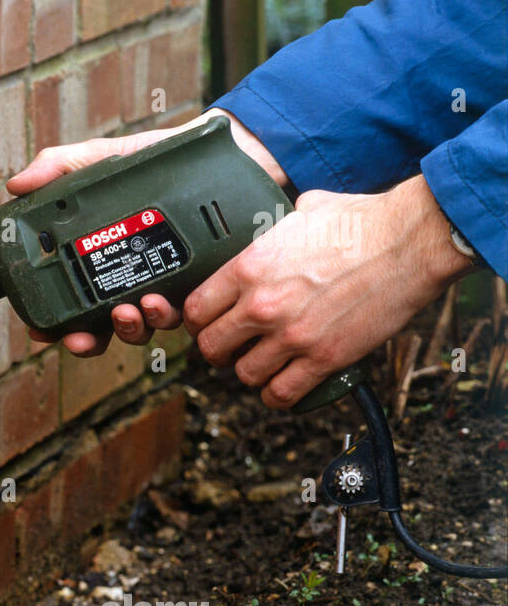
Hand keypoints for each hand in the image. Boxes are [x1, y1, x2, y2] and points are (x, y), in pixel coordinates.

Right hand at [5, 109, 286, 355]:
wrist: (216, 152)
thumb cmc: (156, 157)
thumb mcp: (103, 158)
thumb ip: (61, 167)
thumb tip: (17, 185)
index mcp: (102, 255)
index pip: (71, 301)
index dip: (55, 325)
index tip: (43, 332)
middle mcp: (131, 278)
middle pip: (103, 328)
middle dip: (89, 341)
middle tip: (82, 338)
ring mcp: (164, 284)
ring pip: (142, 327)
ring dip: (130, 329)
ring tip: (128, 311)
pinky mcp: (198, 283)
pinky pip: (182, 314)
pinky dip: (166, 315)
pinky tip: (160, 301)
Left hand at [183, 175, 473, 407]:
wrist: (411, 242)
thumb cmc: (363, 221)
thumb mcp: (301, 212)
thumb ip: (274, 228)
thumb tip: (273, 226)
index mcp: (249, 268)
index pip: (194, 310)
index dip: (197, 321)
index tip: (208, 322)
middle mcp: (263, 305)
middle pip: (211, 348)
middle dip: (218, 350)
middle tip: (232, 347)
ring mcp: (292, 335)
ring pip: (244, 375)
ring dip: (251, 371)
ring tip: (264, 362)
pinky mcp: (324, 358)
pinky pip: (282, 394)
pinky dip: (278, 394)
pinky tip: (284, 383)